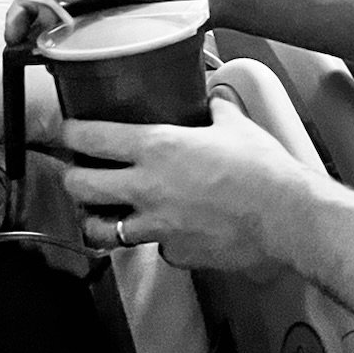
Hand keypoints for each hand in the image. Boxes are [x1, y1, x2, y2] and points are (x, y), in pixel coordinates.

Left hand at [63, 99, 316, 270]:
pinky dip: (155, 241)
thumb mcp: (236, 126)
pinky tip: (164, 232)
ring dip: (97, 221)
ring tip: (100, 215)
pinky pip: (153, 248)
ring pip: (102, 230)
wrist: (285, 217)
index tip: (68, 131)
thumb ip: (217, 110)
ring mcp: (157, 226)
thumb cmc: (263, 170)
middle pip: (80, 186)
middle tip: (76, 174)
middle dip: (71, 179)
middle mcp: (147, 188)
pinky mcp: (175, 253)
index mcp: (157, 148)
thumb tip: (214, 99)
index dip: (71, 133)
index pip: (91, 137)